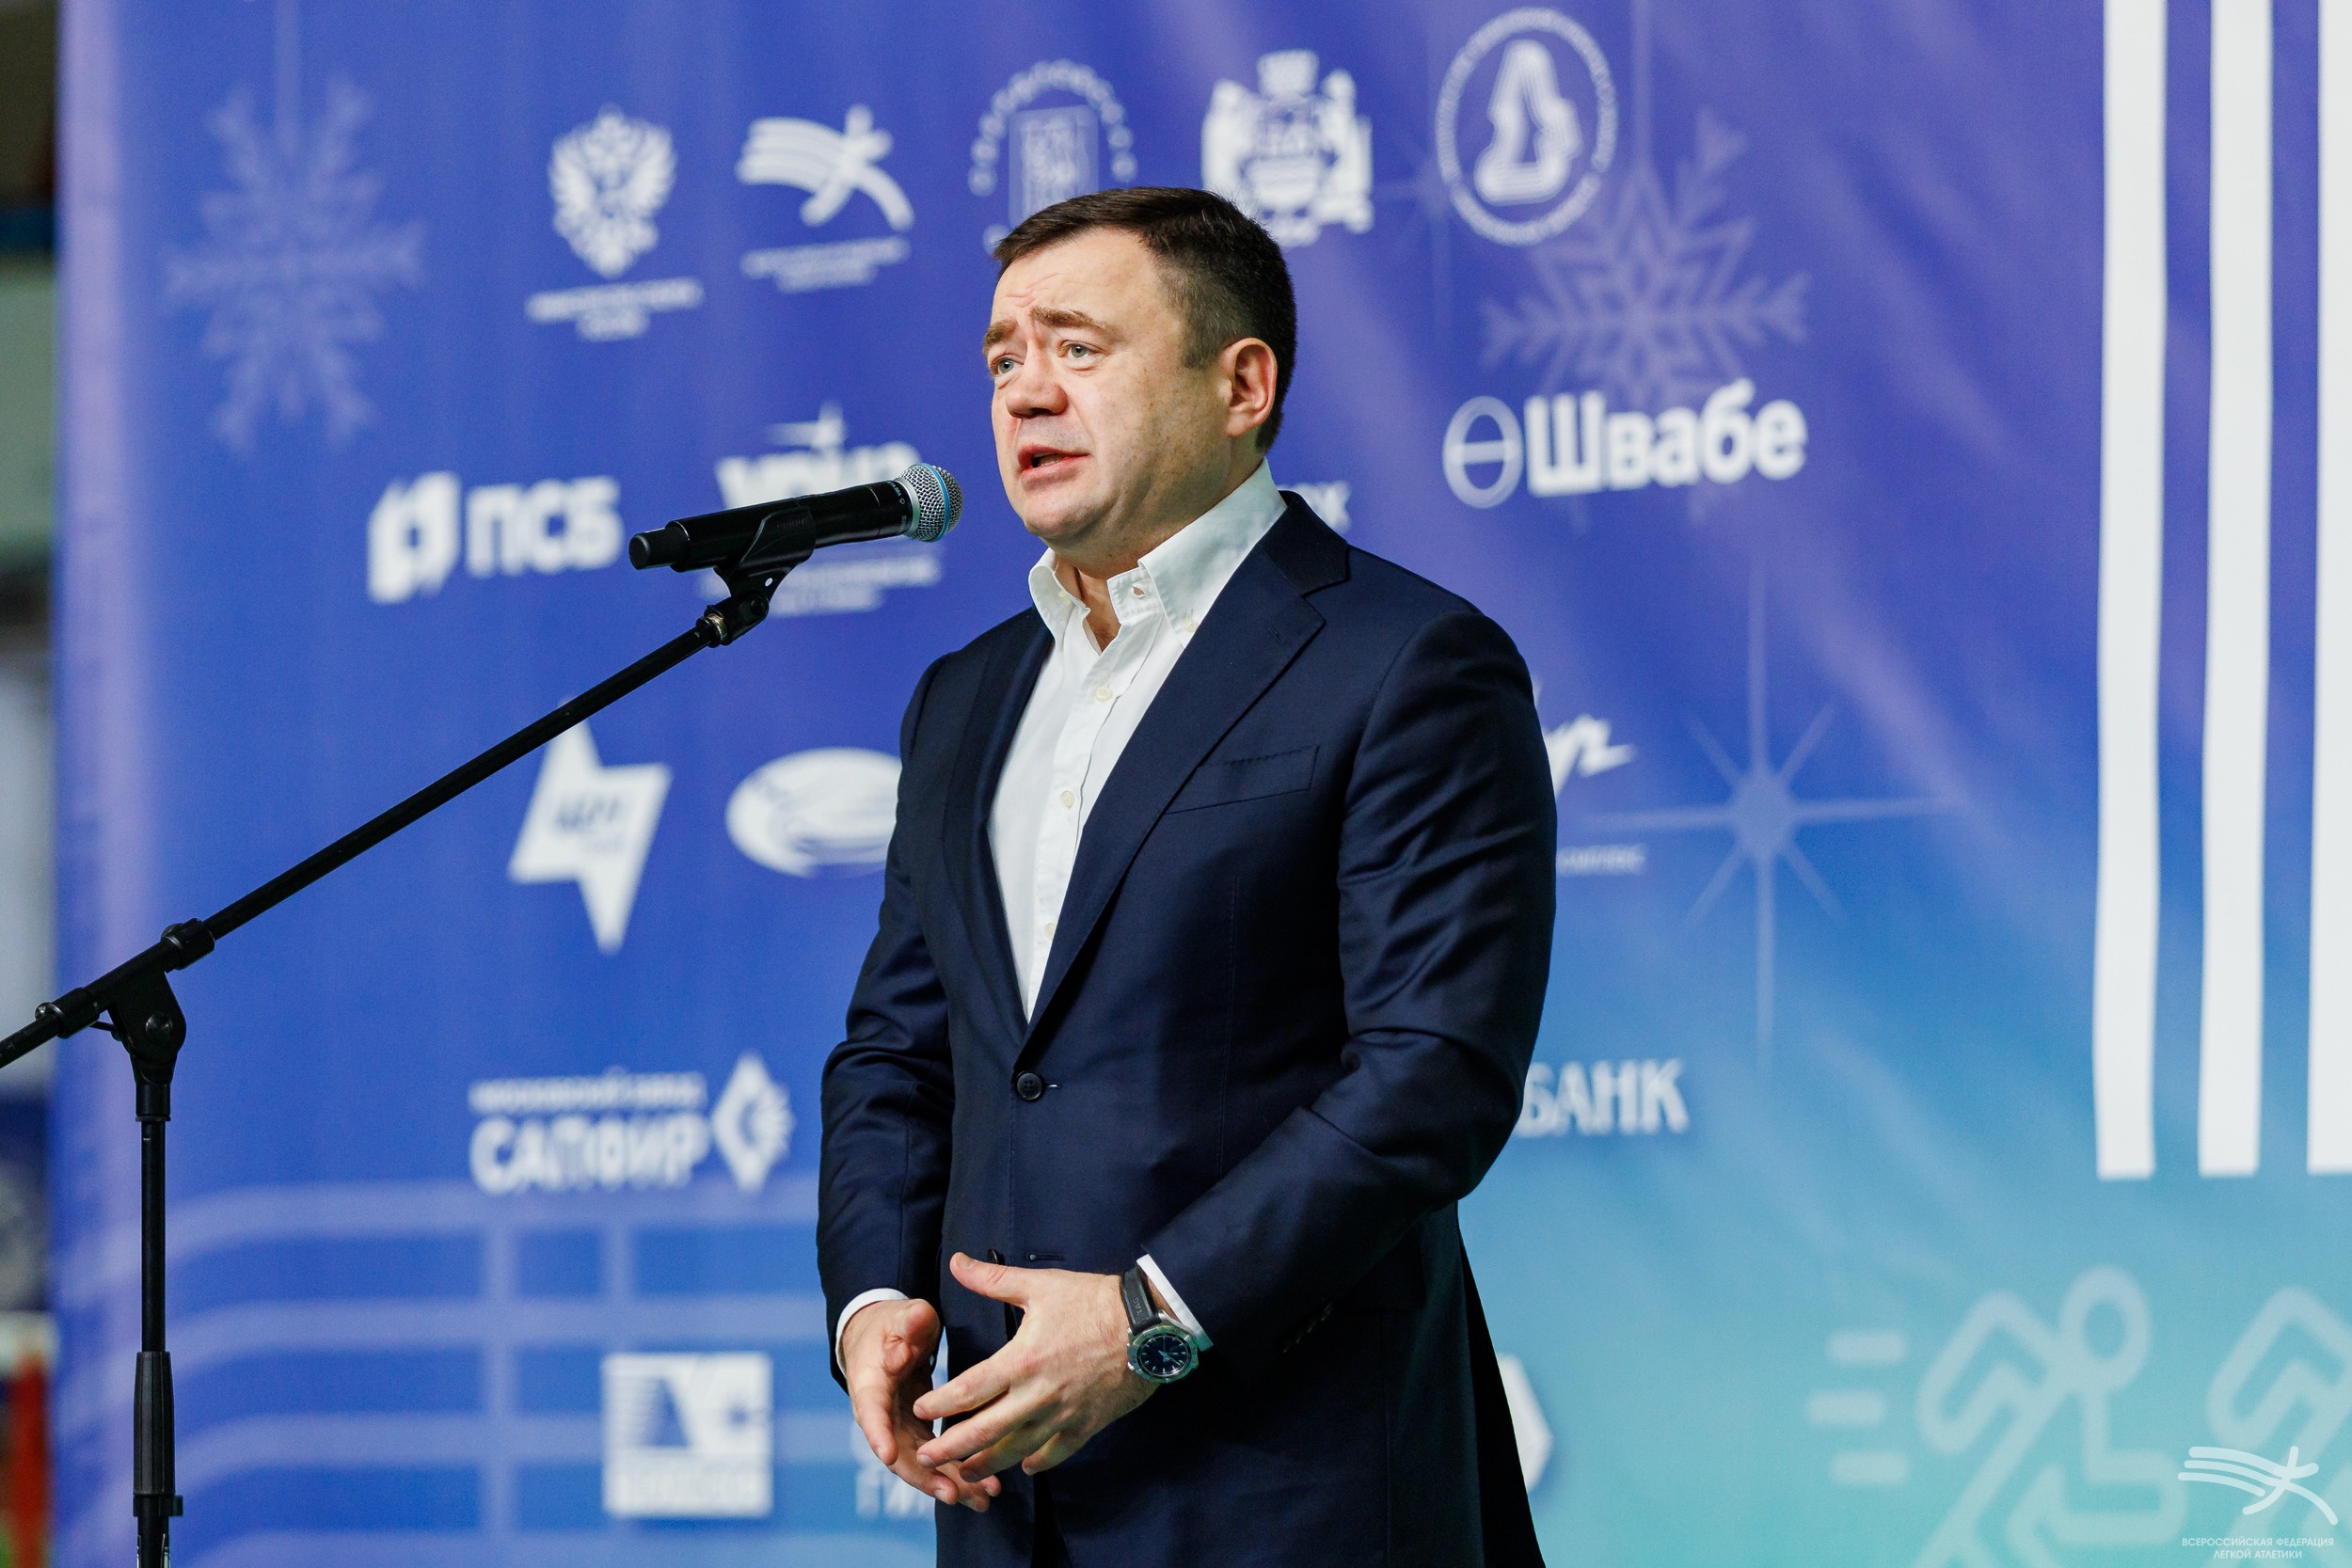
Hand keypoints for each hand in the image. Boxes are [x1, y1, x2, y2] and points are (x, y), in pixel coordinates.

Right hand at [841, 1295, 1002, 1511]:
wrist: (886, 1337)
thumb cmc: (894, 1323)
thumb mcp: (901, 1316)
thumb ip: (907, 1323)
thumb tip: (906, 1339)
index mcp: (870, 1386)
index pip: (870, 1413)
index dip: (878, 1434)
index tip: (887, 1455)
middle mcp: (881, 1415)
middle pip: (898, 1452)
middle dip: (925, 1476)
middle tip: (954, 1494)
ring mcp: (899, 1428)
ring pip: (920, 1463)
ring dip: (949, 1483)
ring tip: (982, 1499)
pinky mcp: (917, 1432)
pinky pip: (935, 1458)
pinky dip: (955, 1474)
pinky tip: (983, 1489)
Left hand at [913, 1252, 1154, 1477]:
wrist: (1150, 1324)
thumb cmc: (1094, 1300)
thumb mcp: (1041, 1284)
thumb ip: (993, 1279)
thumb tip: (956, 1261)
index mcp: (1022, 1360)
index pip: (969, 1390)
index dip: (940, 1402)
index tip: (920, 1408)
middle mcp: (1038, 1395)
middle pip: (985, 1430)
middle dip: (952, 1447)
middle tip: (927, 1455)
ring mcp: (1063, 1414)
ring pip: (1017, 1449)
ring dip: (987, 1463)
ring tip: (965, 1473)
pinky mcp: (1088, 1424)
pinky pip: (1058, 1452)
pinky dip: (1038, 1462)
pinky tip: (1024, 1468)